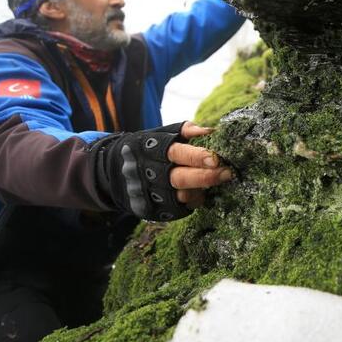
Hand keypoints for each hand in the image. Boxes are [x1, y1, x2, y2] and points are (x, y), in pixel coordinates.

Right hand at [93, 121, 232, 220]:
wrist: (113, 172)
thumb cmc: (146, 148)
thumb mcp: (159, 134)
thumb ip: (185, 130)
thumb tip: (210, 130)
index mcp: (151, 150)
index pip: (177, 153)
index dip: (197, 156)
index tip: (217, 159)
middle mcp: (150, 173)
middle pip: (181, 178)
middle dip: (206, 177)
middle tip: (227, 173)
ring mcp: (150, 194)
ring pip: (181, 196)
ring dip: (201, 190)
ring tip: (213, 182)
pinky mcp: (153, 210)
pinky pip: (179, 209)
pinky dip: (192, 201)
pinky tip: (198, 193)